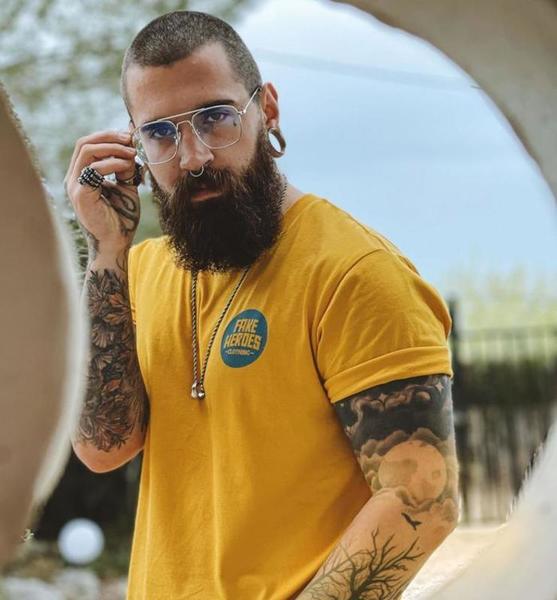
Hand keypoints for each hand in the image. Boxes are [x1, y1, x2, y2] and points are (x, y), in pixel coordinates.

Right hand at [65, 130, 141, 255]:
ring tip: (132, 153)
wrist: (115, 244)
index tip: (130, 137)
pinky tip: (127, 167)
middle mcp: (74, 178)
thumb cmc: (121, 218)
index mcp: (81, 175)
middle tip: (130, 139)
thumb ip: (126, 168)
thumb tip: (131, 146)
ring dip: (112, 148)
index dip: (108, 136)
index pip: (88, 144)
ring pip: (87, 151)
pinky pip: (94, 170)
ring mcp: (75, 186)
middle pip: (84, 143)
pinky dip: (113, 164)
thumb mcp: (126, 187)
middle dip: (109, 136)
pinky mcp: (81, 195)